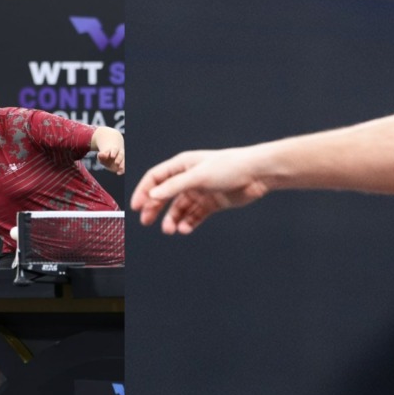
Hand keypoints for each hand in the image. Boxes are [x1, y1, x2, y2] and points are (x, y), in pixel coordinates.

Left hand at [97, 146, 124, 174]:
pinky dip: (122, 170)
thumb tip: (100, 154)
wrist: (110, 159)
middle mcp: (120, 154)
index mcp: (114, 150)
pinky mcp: (123, 165)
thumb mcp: (101, 156)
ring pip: (124, 161)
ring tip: (120, 168)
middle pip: (121, 155)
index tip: (112, 156)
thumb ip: (100, 155)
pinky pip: (124, 167)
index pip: (115, 150)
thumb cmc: (105, 157)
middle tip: (116, 162)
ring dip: (123, 164)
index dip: (114, 152)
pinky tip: (118, 173)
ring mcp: (122, 159)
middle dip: (119, 159)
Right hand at [130, 148, 270, 234]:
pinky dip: (188, 223)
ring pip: (179, 208)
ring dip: (173, 219)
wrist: (257, 174)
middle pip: (165, 194)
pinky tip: (185, 229)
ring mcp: (200, 191)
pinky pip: (195, 215)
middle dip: (155, 208)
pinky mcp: (211, 203)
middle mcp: (189, 178)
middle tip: (146, 221)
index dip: (144, 191)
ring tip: (171, 229)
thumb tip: (153, 195)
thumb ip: (174, 187)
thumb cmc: (229, 167)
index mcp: (182, 165)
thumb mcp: (198, 176)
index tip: (136, 207)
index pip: (156, 178)